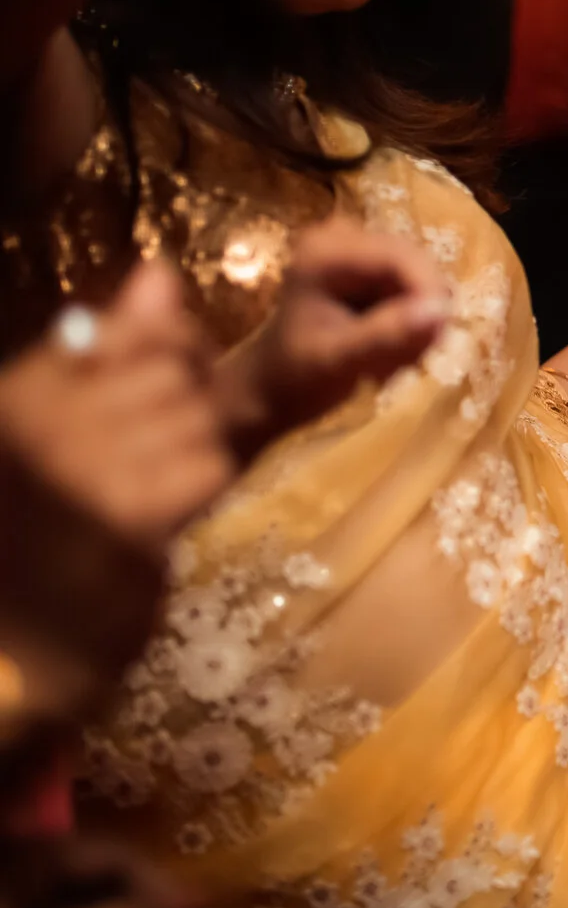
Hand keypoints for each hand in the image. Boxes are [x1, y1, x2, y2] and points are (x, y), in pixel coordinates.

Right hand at [0, 263, 225, 550]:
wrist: (21, 636)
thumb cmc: (40, 519)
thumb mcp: (55, 419)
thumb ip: (110, 344)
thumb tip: (160, 271)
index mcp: (21, 397)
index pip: (133, 332)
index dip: (173, 348)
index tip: (174, 375)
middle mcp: (46, 425)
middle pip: (174, 376)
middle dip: (185, 406)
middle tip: (157, 448)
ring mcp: (87, 472)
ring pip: (199, 421)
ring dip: (193, 451)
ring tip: (154, 481)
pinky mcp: (129, 520)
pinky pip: (207, 467)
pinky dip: (199, 487)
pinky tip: (166, 511)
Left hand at [215, 219, 447, 460]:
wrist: (268, 391)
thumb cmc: (292, 378)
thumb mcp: (338, 361)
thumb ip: (387, 336)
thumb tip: (442, 313)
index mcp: (326, 254)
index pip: (400, 257)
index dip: (429, 292)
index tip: (438, 338)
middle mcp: (344, 241)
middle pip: (416, 266)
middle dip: (421, 314)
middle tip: (407, 361)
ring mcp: (360, 256)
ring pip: (421, 282)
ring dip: (417, 326)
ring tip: (390, 363)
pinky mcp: (372, 273)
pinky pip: (415, 294)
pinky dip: (411, 327)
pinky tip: (389, 352)